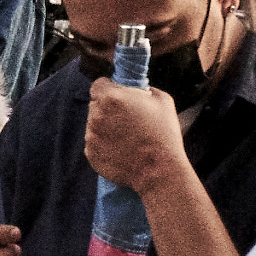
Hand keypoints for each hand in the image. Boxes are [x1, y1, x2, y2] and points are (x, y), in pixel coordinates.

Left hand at [84, 78, 187, 197]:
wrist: (159, 170)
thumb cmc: (164, 134)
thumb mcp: (162, 100)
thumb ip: (144, 89)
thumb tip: (137, 90)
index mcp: (111, 98)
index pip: (98, 85)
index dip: (109, 89)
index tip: (117, 96)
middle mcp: (96, 115)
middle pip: (95, 105)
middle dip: (108, 109)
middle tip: (126, 119)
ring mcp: (91, 136)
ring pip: (93, 125)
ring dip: (105, 127)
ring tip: (127, 137)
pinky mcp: (91, 154)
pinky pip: (94, 143)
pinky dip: (104, 145)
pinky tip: (121, 149)